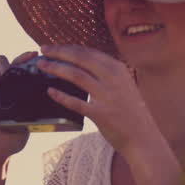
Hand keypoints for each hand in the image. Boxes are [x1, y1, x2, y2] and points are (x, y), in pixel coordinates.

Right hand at [0, 51, 39, 165]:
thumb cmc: (10, 139)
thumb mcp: (26, 118)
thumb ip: (30, 102)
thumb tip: (42, 88)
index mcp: (7, 89)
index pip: (14, 66)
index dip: (23, 58)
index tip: (34, 54)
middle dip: (8, 66)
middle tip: (15, 79)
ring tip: (4, 99)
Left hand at [36, 44, 160, 159]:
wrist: (143, 137)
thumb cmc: (130, 112)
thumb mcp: (123, 85)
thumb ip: (106, 73)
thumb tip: (82, 63)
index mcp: (117, 68)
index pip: (88, 52)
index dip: (68, 48)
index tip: (53, 46)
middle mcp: (113, 78)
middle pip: (80, 58)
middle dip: (59, 52)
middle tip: (42, 50)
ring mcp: (107, 96)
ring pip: (76, 75)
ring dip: (56, 68)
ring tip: (42, 66)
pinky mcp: (101, 114)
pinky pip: (76, 102)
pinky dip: (61, 96)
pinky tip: (50, 92)